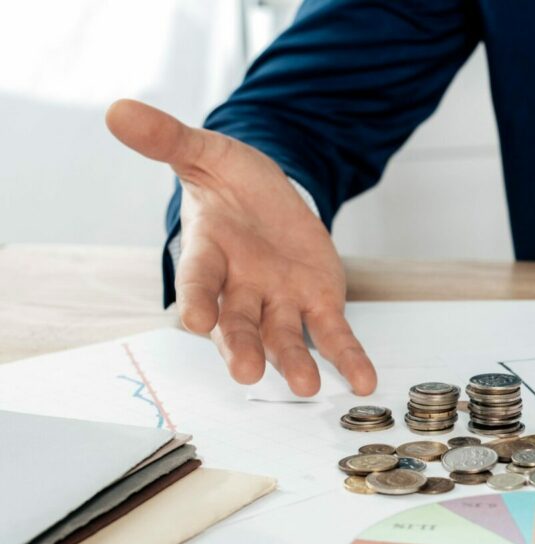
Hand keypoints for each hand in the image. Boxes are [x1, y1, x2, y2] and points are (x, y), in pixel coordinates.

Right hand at [106, 99, 375, 396]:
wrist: (268, 194)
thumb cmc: (229, 180)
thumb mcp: (205, 151)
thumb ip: (168, 139)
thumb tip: (118, 111)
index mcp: (208, 254)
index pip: (197, 281)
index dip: (196, 299)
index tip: (194, 319)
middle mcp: (240, 288)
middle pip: (237, 323)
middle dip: (240, 346)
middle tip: (245, 371)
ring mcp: (280, 301)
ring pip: (283, 338)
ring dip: (293, 363)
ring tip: (307, 387)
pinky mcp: (317, 304)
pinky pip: (332, 336)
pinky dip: (347, 358)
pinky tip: (363, 381)